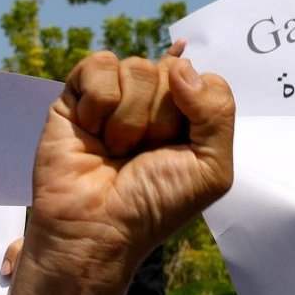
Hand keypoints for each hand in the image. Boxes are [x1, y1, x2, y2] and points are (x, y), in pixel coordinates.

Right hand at [25, 52, 234, 284]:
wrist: (96, 228)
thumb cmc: (152, 206)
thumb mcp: (210, 168)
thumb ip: (218, 111)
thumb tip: (181, 65)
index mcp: (185, 116)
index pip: (202, 79)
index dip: (193, 110)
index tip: (177, 148)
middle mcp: (150, 102)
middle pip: (169, 71)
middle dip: (159, 120)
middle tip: (140, 155)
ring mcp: (113, 96)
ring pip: (136, 68)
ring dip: (128, 120)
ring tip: (114, 151)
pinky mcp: (76, 95)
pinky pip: (99, 65)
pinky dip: (99, 102)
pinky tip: (91, 131)